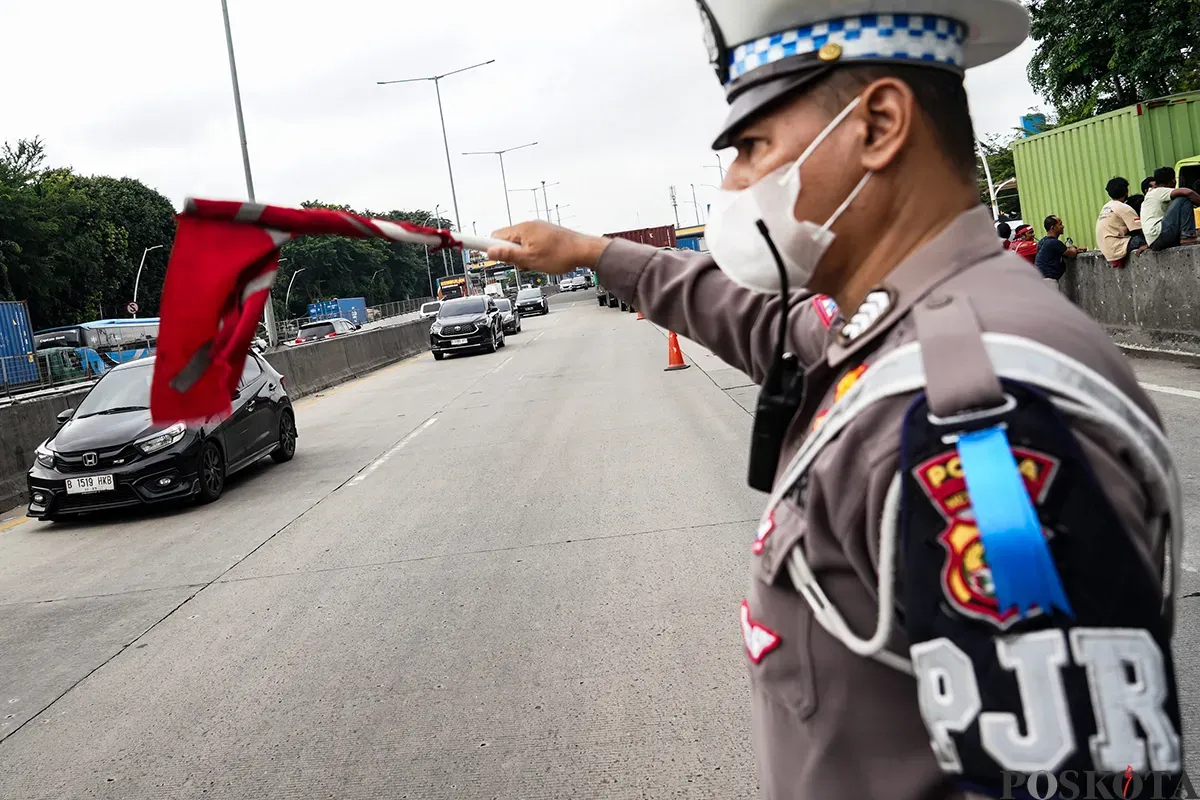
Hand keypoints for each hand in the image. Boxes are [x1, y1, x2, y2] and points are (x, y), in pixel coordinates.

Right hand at [487, 221, 608, 274]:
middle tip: (523, 264)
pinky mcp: (546, 233)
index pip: (494, 235)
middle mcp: (528, 225)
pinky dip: (533, 253)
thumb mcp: (530, 260)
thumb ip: (508, 256)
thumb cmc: (561, 255)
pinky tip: (544, 260)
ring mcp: (538, 229)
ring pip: (520, 244)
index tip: (468, 242)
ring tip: (538, 263)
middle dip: (510, 254)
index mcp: (522, 229)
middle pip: (507, 241)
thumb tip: (490, 252)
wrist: (585, 251)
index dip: (483, 243)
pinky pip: (531, 243)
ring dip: (523, 256)